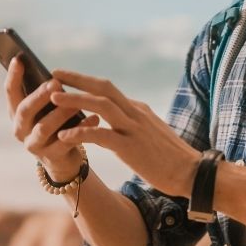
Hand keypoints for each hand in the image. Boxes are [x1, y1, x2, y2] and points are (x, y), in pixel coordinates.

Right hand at [5, 58, 98, 180]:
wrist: (64, 159)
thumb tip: (56, 74)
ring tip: (76, 104)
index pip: (11, 92)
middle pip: (24, 110)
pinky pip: (65, 142)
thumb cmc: (57, 125)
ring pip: (43, 128)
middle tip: (55, 84)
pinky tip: (94, 118)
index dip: (13, 76)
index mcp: (18, 113)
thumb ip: (48, 94)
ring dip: (60, 113)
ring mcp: (34, 145)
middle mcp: (20, 129)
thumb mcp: (48, 108)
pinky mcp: (51, 157)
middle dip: (39, 96)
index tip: (19, 58)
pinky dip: (80, 129)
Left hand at [49, 69, 200, 197]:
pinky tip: (65, 137)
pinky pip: (102, 135)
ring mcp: (134, 129)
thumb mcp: (150, 132)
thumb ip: (133, 123)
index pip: (108, 89)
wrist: (192, 172)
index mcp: (138, 109)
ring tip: (53, 98)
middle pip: (103, 88)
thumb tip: (115, 118)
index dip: (85, 82)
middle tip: (54, 74)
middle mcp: (136, 113)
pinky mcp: (132, 147)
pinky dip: (82, 133)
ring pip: (101, 106)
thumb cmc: (171, 157)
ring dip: (75, 100)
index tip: (66, 77)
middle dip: (78, 79)